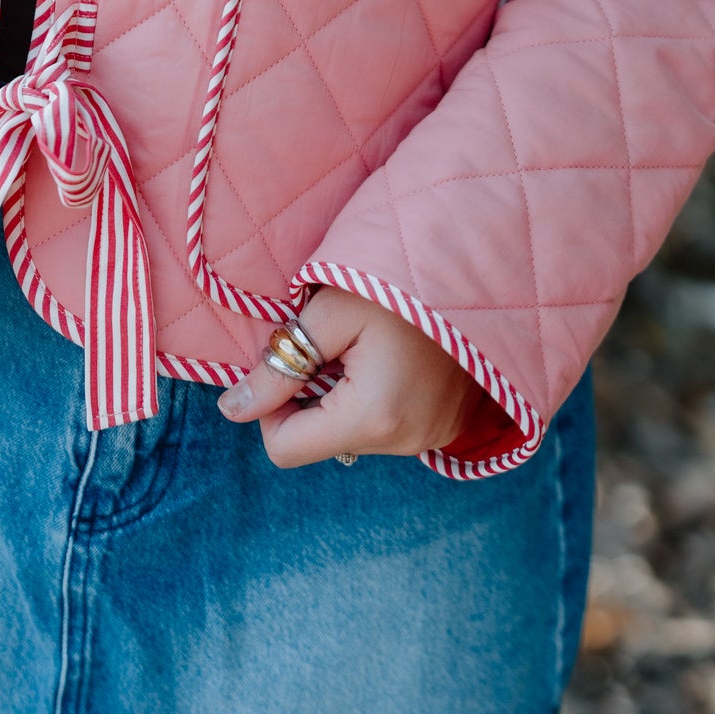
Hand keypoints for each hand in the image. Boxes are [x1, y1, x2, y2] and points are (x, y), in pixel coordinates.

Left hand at [216, 286, 480, 466]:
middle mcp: (405, 442)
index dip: (271, 405)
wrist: (482, 263)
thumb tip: (232, 410)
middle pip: (320, 441)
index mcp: (373, 417)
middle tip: (333, 341)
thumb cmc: (398, 278)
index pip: (284, 450)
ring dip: (341, 396)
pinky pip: (384, 427)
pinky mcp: (445, 429)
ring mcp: (431, 439)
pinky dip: (372, 398)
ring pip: (350, 433)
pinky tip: (391, 358)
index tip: (287, 357)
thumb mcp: (329, 311)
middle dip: (310, 395)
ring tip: (368, 345)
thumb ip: (279, 364)